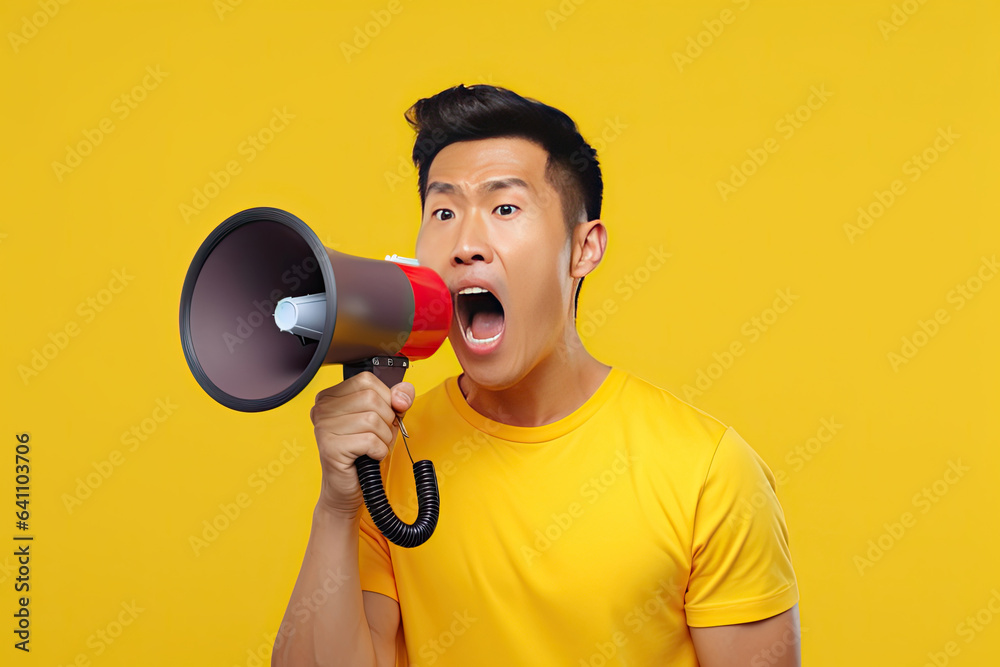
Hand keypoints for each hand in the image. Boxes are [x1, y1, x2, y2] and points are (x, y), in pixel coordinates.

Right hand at [310, 372, 414, 516]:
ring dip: (383, 438)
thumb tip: (402, 395)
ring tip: (373, 448)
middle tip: (377, 437)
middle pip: (372, 398)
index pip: (367, 380)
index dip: (386, 398)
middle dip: (386, 420)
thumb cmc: (364, 451)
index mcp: (331, 395)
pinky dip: (379, 451)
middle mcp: (322, 408)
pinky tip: (369, 456)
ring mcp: (323, 427)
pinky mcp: (330, 447)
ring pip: (372, 419)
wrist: (347, 487)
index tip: (385, 416)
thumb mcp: (386, 418)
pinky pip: (370, 440)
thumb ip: (398, 399)